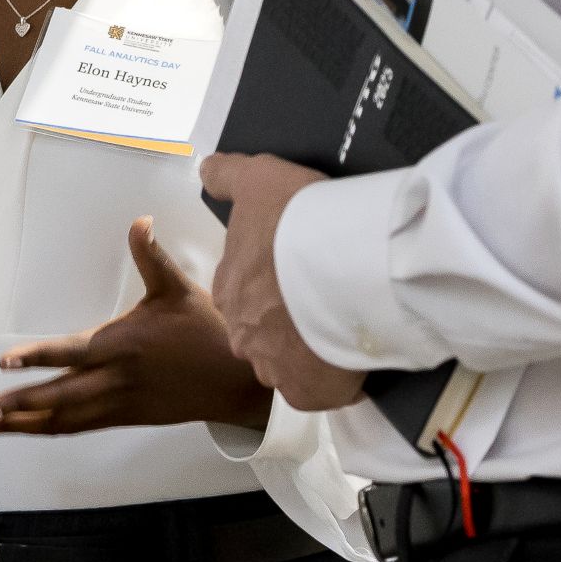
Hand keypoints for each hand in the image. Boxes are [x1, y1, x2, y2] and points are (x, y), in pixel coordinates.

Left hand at [0, 217, 272, 437]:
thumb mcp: (180, 289)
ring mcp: (117, 403)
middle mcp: (115, 379)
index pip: (73, 352)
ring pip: (60, 418)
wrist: (237, 382)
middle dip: (15, 406)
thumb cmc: (207, 331)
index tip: (5, 361)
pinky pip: (76, 426)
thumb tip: (140, 221)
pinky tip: (18, 430)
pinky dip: (44, 428)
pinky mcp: (123, 418)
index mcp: (123, 344)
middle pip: (57, 396)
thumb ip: (152, 257)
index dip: (39, 357)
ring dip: (19, 425)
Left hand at [200, 152, 368, 412]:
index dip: (277, 285)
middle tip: (327, 302)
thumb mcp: (258, 179)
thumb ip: (228, 176)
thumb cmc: (298, 221)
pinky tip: (354, 358)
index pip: (249, 292)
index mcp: (232, 286)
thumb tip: (206, 170)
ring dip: (310, 353)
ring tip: (344, 328)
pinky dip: (335, 381)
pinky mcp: (306, 391)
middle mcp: (243, 330)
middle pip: (265, 332)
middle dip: (290, 323)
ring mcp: (272, 364)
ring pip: (288, 364)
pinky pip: (318, 391)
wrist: (342, 260)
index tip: (303, 275)